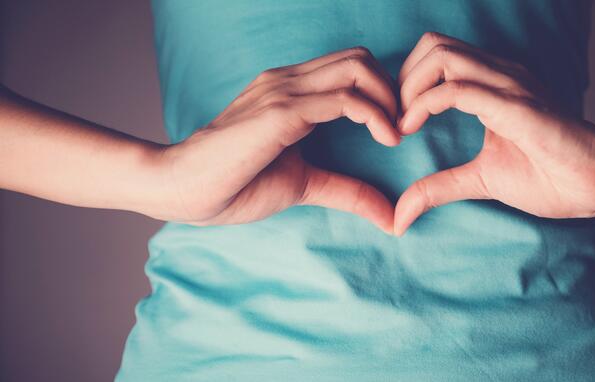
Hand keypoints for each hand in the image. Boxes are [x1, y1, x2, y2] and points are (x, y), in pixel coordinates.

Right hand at [158, 47, 400, 232]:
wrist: (182, 188)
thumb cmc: (234, 184)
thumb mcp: (303, 184)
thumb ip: (346, 190)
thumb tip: (389, 217)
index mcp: (291, 91)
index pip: (351, 67)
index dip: (383, 92)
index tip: (397, 128)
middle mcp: (289, 81)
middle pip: (361, 58)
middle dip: (393, 89)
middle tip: (403, 127)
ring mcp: (284, 91)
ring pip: (357, 69)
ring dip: (390, 99)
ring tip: (397, 134)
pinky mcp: (282, 112)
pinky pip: (345, 99)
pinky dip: (376, 115)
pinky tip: (387, 140)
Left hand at [393, 32, 594, 234]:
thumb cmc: (551, 177)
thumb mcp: (480, 180)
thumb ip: (438, 188)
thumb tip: (400, 216)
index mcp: (493, 83)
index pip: (437, 54)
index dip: (406, 82)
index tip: (397, 122)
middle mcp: (500, 75)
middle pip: (433, 44)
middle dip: (402, 78)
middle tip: (395, 119)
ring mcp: (510, 85)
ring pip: (442, 56)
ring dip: (409, 87)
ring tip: (403, 124)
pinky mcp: (517, 106)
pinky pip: (459, 89)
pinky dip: (425, 104)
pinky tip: (412, 128)